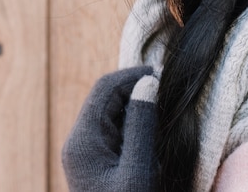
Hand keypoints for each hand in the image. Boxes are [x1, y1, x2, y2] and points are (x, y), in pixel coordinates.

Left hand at [62, 66, 159, 191]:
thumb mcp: (138, 172)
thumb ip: (142, 126)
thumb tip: (148, 83)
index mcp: (82, 140)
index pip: (105, 88)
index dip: (132, 76)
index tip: (162, 75)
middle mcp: (80, 142)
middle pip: (108, 98)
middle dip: (136, 90)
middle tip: (167, 92)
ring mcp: (87, 154)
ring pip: (113, 114)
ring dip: (138, 108)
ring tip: (165, 113)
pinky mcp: (97, 164)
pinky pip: (116, 132)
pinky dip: (136, 126)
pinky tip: (154, 135)